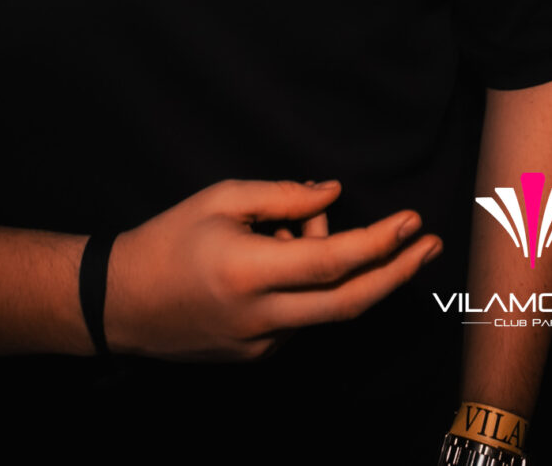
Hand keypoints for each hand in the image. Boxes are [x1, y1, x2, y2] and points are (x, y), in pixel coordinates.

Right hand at [101, 179, 442, 360]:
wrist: (119, 304)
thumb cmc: (167, 240)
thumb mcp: (220, 200)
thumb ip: (283, 197)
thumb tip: (334, 195)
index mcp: (249, 272)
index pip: (333, 262)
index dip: (379, 243)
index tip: (412, 221)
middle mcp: (261, 317)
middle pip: (350, 303)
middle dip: (399, 274)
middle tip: (431, 245)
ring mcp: (260, 344)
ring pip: (323, 307)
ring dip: (332, 268)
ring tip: (289, 228)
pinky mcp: (257, 356)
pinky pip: (301, 317)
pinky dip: (305, 286)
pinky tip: (275, 258)